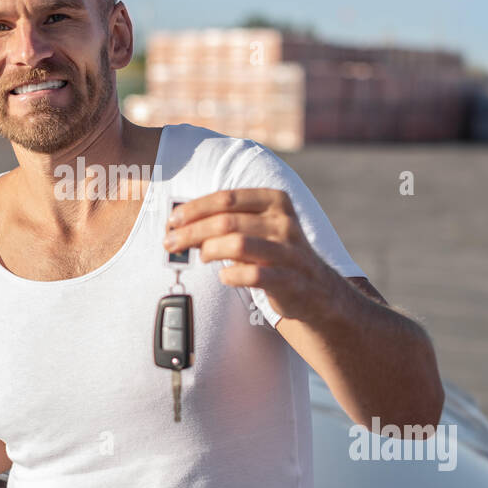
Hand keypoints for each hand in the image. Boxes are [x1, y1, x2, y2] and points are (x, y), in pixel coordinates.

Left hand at [163, 188, 342, 322]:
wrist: (316, 288)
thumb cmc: (274, 253)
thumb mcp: (257, 228)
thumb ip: (226, 221)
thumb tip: (181, 223)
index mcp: (274, 200)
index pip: (227, 198)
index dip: (195, 209)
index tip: (172, 220)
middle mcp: (284, 222)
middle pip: (226, 222)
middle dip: (192, 232)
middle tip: (170, 243)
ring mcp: (289, 251)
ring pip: (238, 245)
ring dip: (209, 251)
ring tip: (200, 257)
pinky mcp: (290, 279)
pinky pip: (253, 275)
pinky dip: (231, 275)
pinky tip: (224, 276)